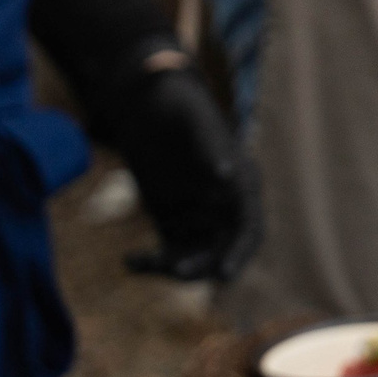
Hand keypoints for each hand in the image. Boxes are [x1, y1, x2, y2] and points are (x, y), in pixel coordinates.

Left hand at [116, 65, 259, 283]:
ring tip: (140, 262)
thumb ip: (208, 143)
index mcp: (242, 181)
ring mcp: (198, 216)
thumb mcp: (190, 117)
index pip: (249, 227)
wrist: (143, 103)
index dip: (240, 252)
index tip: (226, 273)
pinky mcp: (172, 221)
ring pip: (193, 258)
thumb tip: (226, 176)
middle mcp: (224, 204)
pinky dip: (151, 263)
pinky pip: (167, 253)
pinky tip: (129, 261)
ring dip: (172, 267)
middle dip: (202, 265)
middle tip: (175, 270)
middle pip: (221, 250)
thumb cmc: (173, 102)